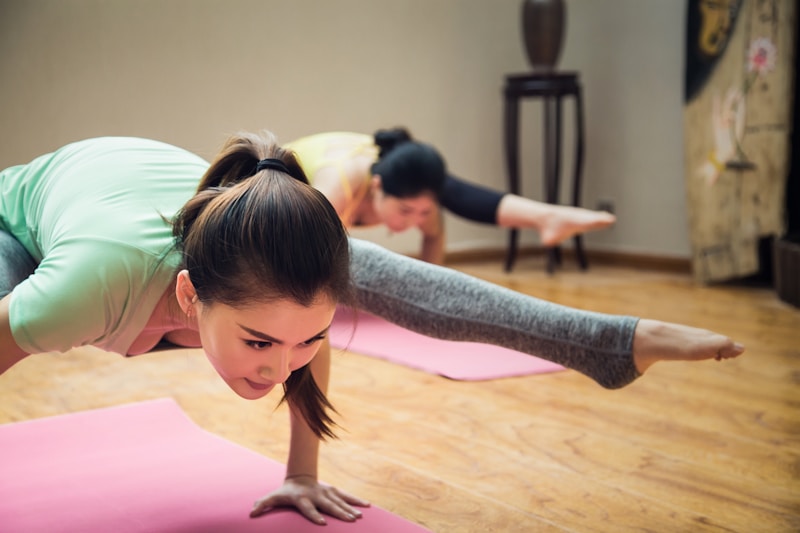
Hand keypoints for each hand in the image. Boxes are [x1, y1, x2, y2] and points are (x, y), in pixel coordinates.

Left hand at [250, 474, 369, 524]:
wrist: (300, 477)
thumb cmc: (286, 492)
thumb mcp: (274, 496)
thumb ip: (263, 504)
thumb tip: (251, 513)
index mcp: (302, 498)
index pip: (308, 508)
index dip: (314, 515)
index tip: (323, 523)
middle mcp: (317, 495)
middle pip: (329, 505)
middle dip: (339, 512)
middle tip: (350, 520)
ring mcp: (326, 492)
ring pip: (340, 501)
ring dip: (350, 508)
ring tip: (359, 516)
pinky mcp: (333, 491)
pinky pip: (347, 496)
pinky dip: (356, 500)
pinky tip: (367, 506)